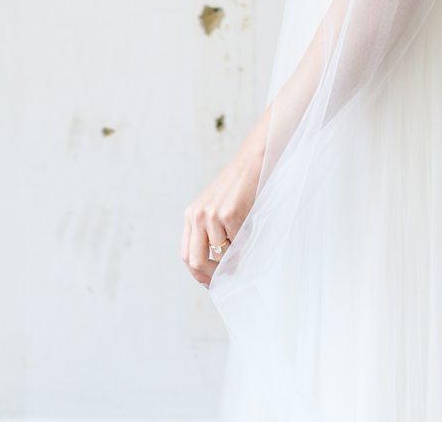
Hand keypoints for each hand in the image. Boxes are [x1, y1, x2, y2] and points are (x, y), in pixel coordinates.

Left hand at [181, 123, 264, 286]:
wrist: (255, 159)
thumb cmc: (242, 187)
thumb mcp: (219, 208)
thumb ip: (213, 233)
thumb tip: (220, 269)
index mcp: (191, 215)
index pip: (186, 256)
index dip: (198, 274)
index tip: (213, 282)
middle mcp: (197, 215)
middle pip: (195, 261)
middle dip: (212, 276)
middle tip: (228, 280)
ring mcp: (211, 215)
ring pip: (220, 255)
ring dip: (235, 256)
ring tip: (247, 241)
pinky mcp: (229, 214)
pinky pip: (238, 243)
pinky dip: (247, 243)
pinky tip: (253, 227)